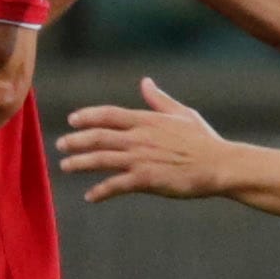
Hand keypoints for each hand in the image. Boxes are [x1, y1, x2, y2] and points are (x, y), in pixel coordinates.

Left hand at [55, 78, 230, 201]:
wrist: (218, 165)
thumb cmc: (203, 140)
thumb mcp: (182, 113)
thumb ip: (159, 100)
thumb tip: (145, 82)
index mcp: (147, 120)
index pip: (109, 114)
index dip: (88, 116)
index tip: (72, 120)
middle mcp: (139, 138)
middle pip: (98, 136)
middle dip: (76, 140)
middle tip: (61, 144)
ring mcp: (141, 159)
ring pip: (101, 159)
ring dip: (80, 162)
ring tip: (65, 166)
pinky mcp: (146, 180)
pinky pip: (116, 185)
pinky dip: (101, 191)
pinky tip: (90, 196)